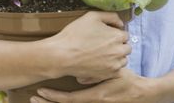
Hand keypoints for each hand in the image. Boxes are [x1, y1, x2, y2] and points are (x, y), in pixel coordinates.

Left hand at [30, 68, 158, 102]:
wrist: (141, 94)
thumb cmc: (128, 80)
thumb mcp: (115, 73)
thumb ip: (97, 74)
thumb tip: (79, 78)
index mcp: (97, 97)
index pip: (69, 100)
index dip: (53, 97)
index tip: (40, 92)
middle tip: (32, 98)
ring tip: (39, 99)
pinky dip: (65, 102)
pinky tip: (57, 100)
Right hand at [43, 11, 131, 81]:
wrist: (62, 55)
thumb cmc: (75, 34)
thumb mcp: (92, 16)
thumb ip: (111, 16)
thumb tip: (120, 23)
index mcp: (117, 36)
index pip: (125, 35)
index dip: (115, 34)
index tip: (106, 36)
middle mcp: (119, 51)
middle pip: (126, 48)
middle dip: (118, 46)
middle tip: (104, 45)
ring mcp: (114, 65)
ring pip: (122, 60)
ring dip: (116, 57)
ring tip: (101, 54)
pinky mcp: (107, 75)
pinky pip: (115, 71)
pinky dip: (110, 67)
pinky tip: (99, 63)